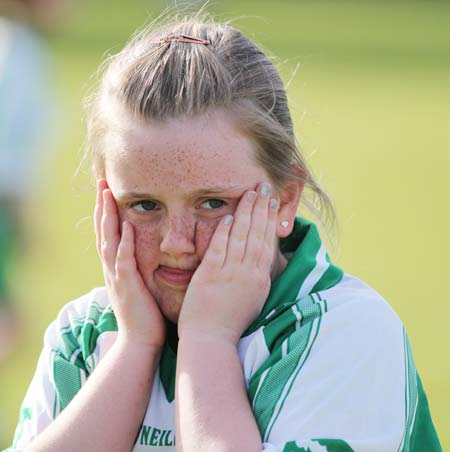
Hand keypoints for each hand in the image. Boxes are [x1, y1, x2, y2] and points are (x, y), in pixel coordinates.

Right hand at [95, 179, 165, 349]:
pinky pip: (125, 261)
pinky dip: (125, 243)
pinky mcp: (127, 286)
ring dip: (108, 217)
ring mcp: (117, 277)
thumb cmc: (145, 315)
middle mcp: (112, 269)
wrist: (140, 342)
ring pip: (109, 241)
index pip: (110, 235)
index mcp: (117, 268)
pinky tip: (128, 226)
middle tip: (102, 183)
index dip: (107, 213)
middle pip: (104, 232)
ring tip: (107, 195)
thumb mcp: (140, 287)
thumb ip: (138, 270)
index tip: (108, 192)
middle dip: (102, 207)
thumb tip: (146, 256)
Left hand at [178, 182, 278, 344]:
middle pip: (258, 234)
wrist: (210, 340)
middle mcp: (249, 273)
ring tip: (250, 194)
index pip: (268, 243)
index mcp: (260, 279)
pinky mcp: (211, 274)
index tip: (272, 203)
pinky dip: (225, 230)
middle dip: (262, 209)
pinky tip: (228, 215)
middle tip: (264, 188)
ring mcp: (230, 273)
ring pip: (242, 236)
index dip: (270, 221)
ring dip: (247, 213)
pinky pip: (220, 247)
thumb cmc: (230, 322)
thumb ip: (256, 276)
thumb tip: (260, 258)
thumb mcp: (252, 299)